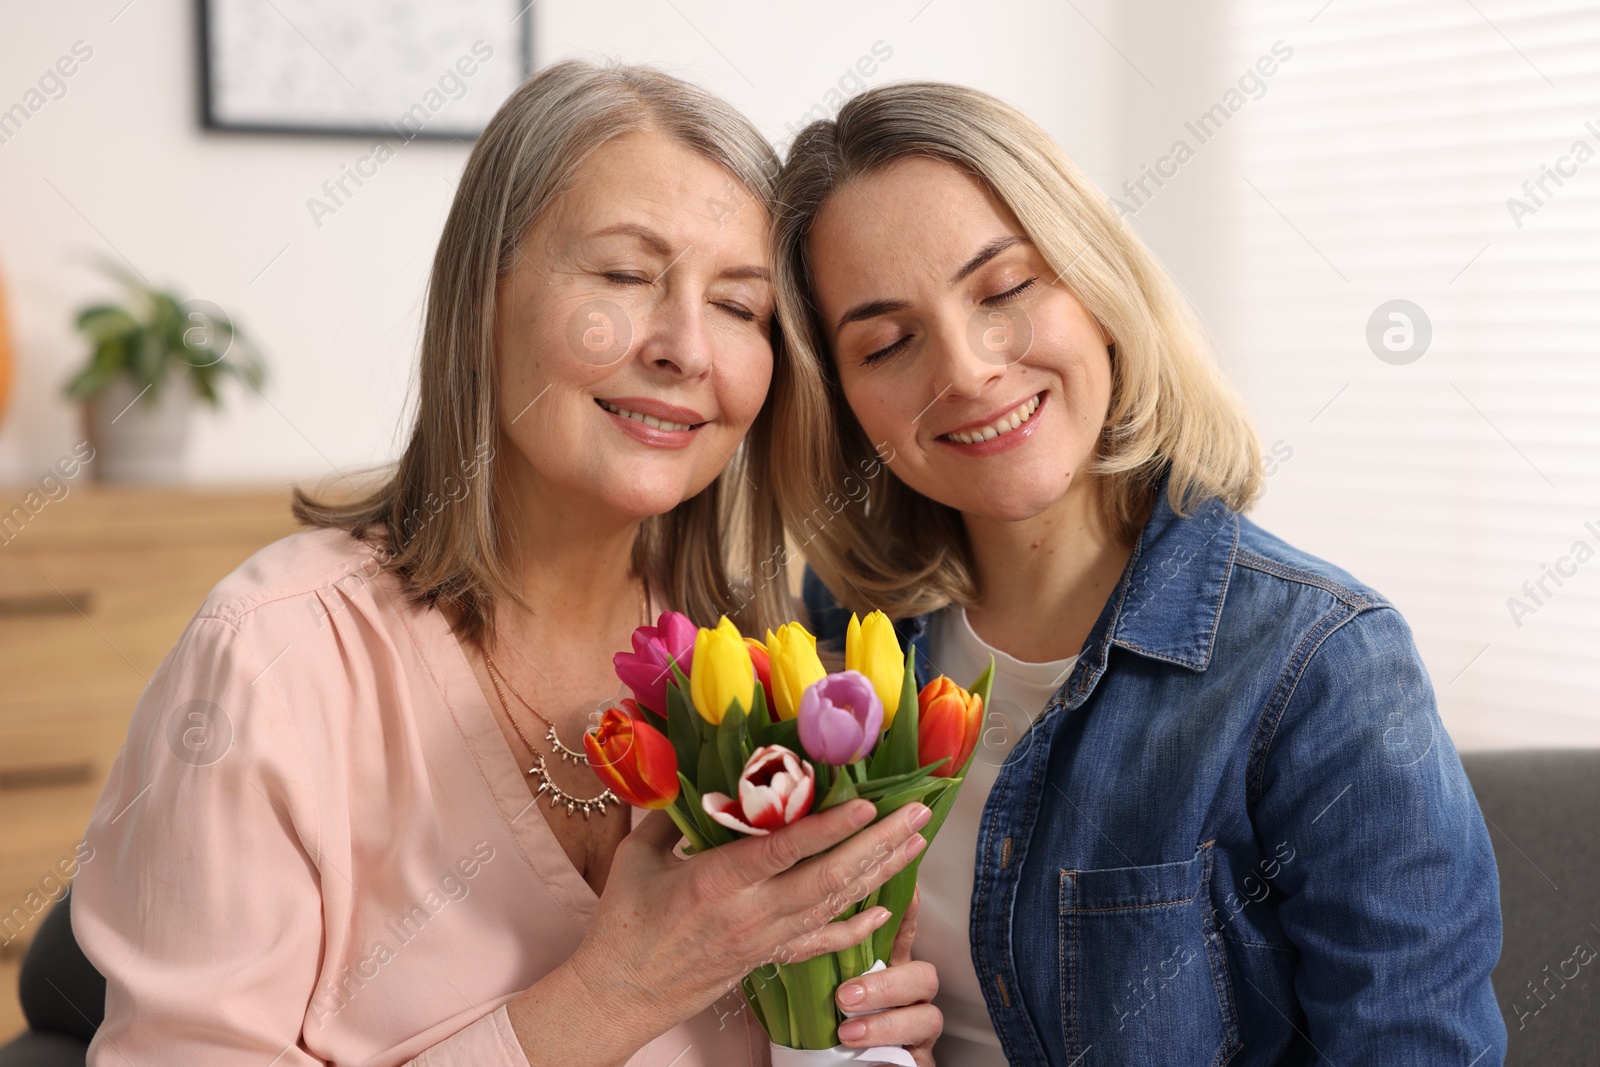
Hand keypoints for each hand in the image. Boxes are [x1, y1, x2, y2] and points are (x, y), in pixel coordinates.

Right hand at [563, 798, 931, 1054]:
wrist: (620, 994)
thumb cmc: (623, 923)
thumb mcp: (636, 857)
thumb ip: (669, 814)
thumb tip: (689, 772)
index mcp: (715, 882)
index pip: (783, 851)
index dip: (829, 827)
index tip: (868, 802)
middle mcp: (750, 913)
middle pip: (827, 877)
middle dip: (878, 843)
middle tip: (917, 812)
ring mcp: (764, 939)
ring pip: (834, 905)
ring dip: (879, 872)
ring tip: (914, 842)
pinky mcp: (767, 958)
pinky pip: (821, 943)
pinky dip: (857, 926)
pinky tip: (886, 909)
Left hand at [834, 886, 940, 1065]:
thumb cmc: (823, 1038)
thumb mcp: (819, 996)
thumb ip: (821, 968)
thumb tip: (796, 935)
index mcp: (886, 973)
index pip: (903, 936)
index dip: (908, 913)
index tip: (907, 889)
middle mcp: (908, 999)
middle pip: (924, 975)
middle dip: (888, 984)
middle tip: (845, 995)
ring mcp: (917, 1032)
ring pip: (928, 1016)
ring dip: (885, 1024)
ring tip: (845, 1033)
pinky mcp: (918, 1062)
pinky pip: (921, 1057)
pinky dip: (891, 1054)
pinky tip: (867, 1057)